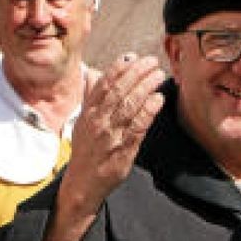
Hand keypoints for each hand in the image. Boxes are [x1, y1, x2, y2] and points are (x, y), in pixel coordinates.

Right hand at [60, 53, 165, 218]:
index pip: (103, 85)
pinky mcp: (124, 150)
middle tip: (152, 61)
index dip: (118, 69)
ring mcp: (111, 136)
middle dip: (136, 73)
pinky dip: (148, 111)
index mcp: (88, 113)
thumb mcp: (81, 122)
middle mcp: (98, 122)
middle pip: (118, 91)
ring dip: (145, 87)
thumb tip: (92, 73)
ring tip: (159, 75)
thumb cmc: (85, 151)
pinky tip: (158, 99)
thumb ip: (89, 97)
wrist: (82, 183)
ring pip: (129, 105)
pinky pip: (138, 127)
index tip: (132, 57)